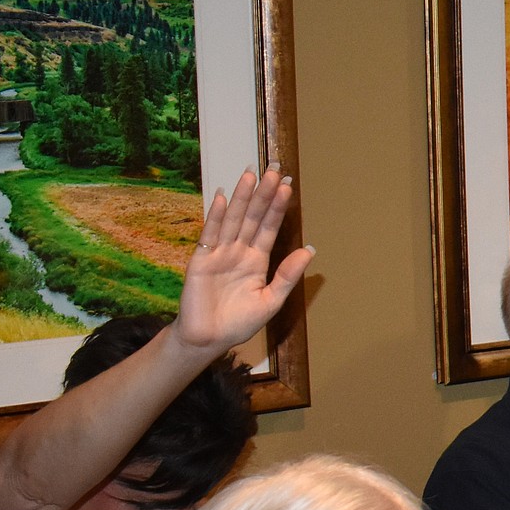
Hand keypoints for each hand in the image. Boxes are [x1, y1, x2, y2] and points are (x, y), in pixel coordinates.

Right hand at [174, 165, 313, 352]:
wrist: (209, 340)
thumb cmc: (238, 324)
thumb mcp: (270, 301)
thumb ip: (288, 276)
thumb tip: (309, 250)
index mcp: (256, 260)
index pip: (269, 227)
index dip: (278, 207)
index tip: (288, 186)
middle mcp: (238, 252)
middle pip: (252, 217)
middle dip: (264, 194)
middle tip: (275, 169)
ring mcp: (219, 253)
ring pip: (233, 220)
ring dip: (242, 198)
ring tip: (252, 175)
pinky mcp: (201, 260)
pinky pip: (209, 234)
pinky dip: (215, 216)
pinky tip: (221, 197)